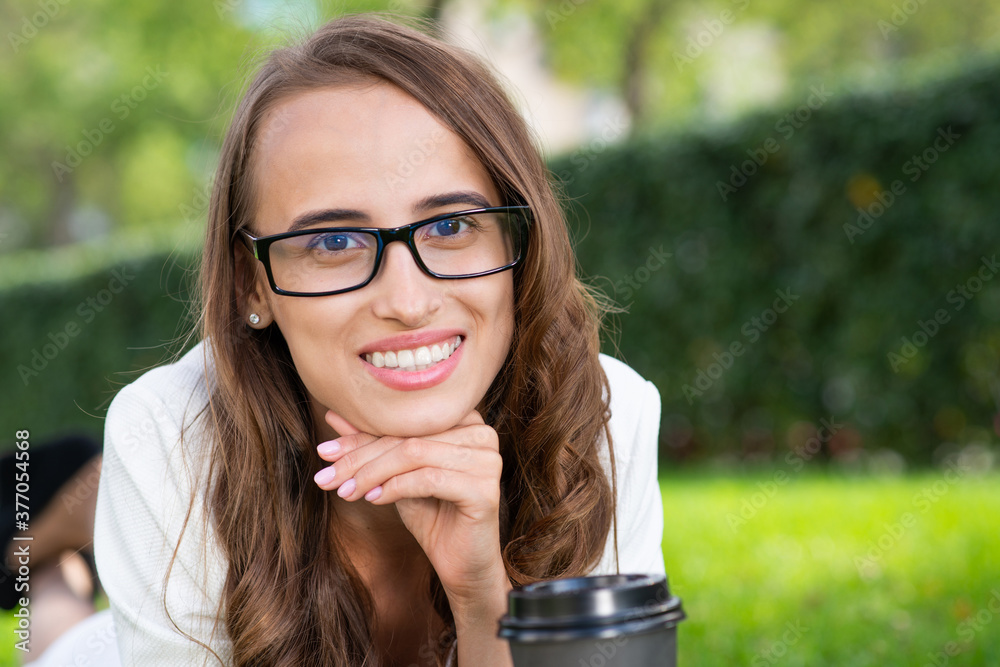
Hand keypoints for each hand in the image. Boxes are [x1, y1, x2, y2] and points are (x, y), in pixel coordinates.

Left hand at [315, 409, 507, 605]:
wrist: (463, 566)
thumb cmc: (433, 516)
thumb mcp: (397, 475)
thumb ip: (374, 444)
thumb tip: (334, 417)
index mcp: (466, 421)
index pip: (404, 422)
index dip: (360, 437)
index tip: (324, 453)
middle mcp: (483, 433)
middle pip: (408, 437)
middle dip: (360, 458)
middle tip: (325, 477)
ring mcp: (488, 460)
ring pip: (415, 454)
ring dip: (373, 474)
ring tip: (346, 492)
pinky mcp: (485, 489)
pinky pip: (429, 479)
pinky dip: (395, 488)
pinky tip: (373, 500)